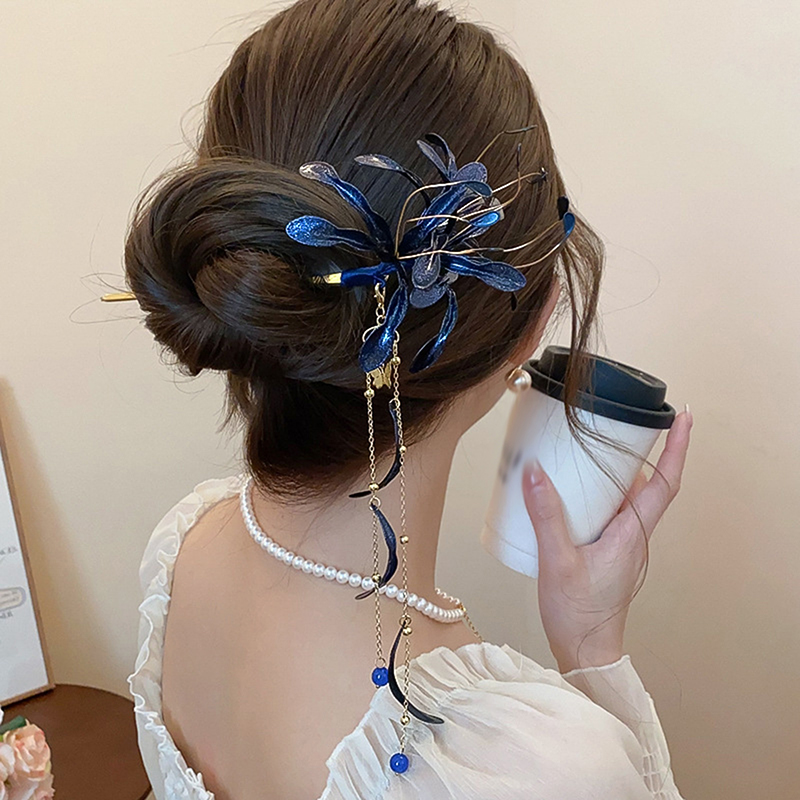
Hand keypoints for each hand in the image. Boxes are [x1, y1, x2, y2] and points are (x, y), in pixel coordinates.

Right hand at [521, 408, 692, 671]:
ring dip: (616, 472)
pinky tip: (571, 490)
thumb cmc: (579, 614)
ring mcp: (622, 543)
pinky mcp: (607, 550)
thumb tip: (535, 472)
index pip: (665, 483)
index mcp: (632, 534)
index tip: (682, 418)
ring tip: (590, 448)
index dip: (676, 449)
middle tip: (623, 420)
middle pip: (647, 483)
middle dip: (641, 450)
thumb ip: (546, 516)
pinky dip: (598, 493)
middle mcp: (633, 535)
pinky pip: (609, 512)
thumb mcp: (558, 562)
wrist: (584, 651)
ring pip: (625, 497)